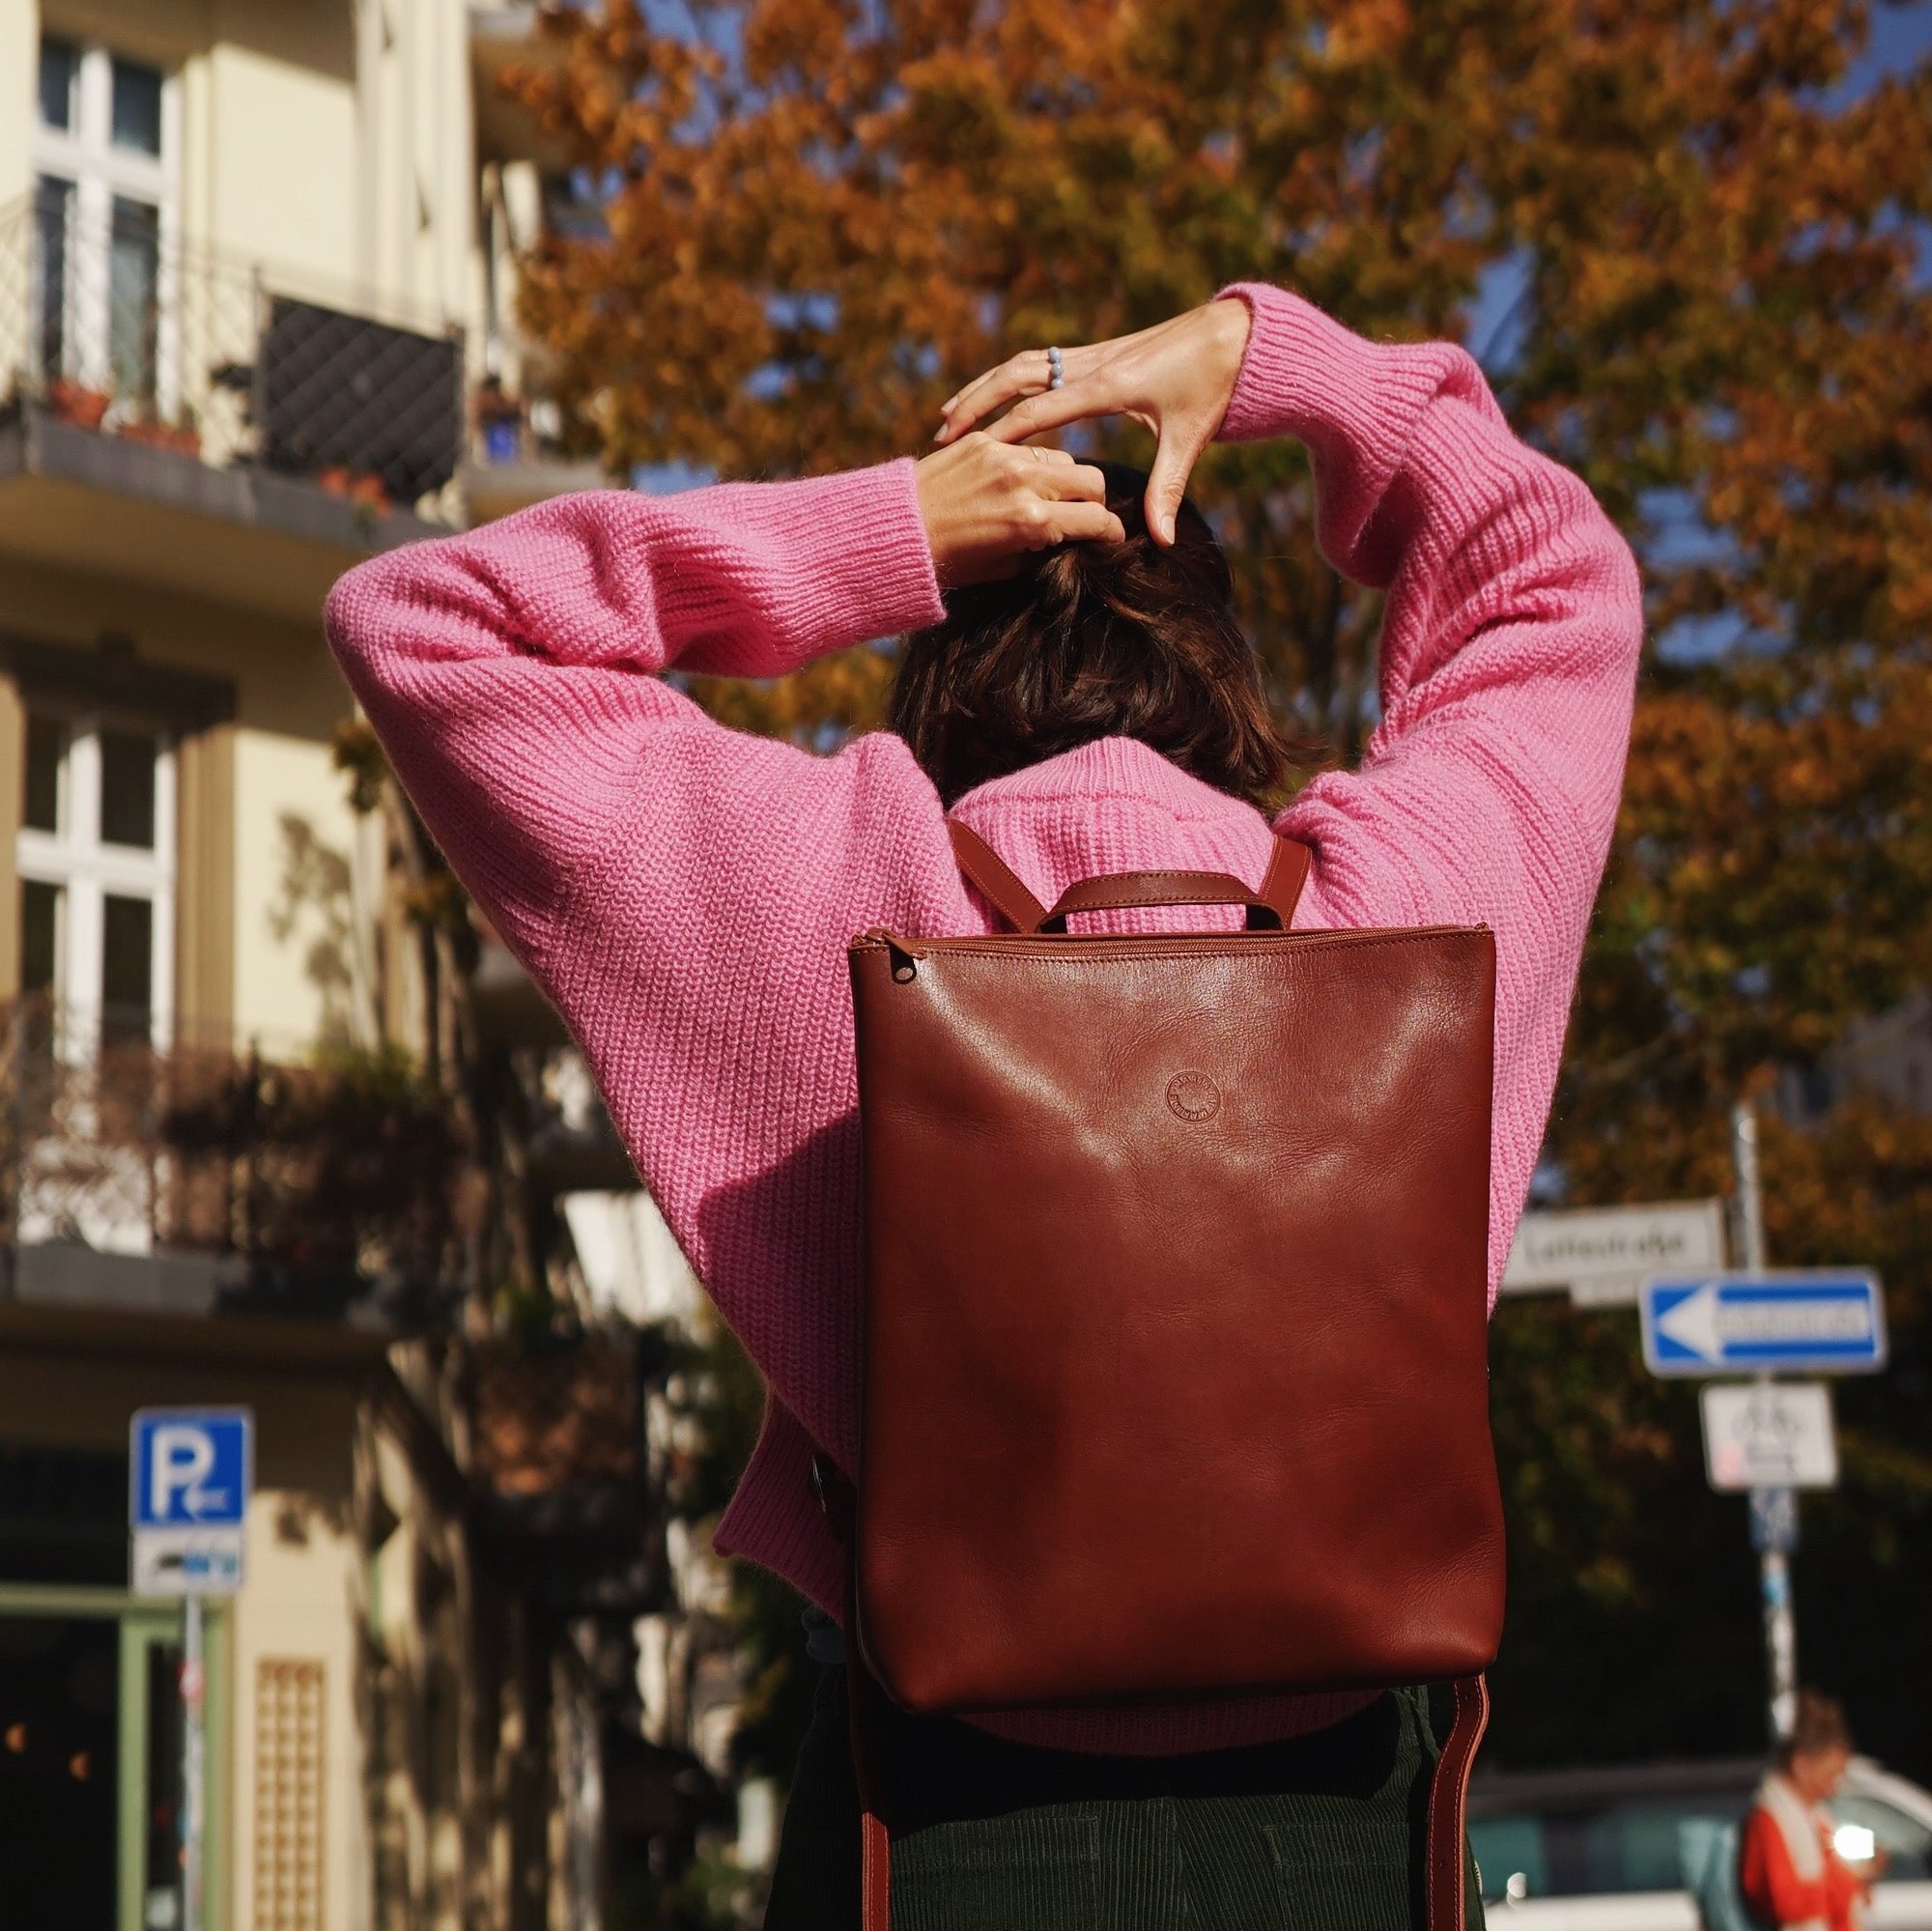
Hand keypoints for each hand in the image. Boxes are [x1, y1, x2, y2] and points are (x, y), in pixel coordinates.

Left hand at [914, 435, 1124, 587]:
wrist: (893, 533)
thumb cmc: (948, 562)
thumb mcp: (1003, 568)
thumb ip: (1042, 548)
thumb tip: (1068, 539)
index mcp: (1032, 521)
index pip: (1096, 519)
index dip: (1110, 533)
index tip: (1110, 538)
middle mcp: (1023, 482)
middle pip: (1091, 480)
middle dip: (1093, 502)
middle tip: (1082, 516)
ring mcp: (1004, 456)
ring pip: (1063, 457)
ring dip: (1065, 479)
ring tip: (1049, 498)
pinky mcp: (983, 441)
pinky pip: (1028, 446)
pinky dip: (1032, 464)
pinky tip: (1019, 481)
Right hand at [932, 298, 1252, 545]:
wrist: (1233, 335)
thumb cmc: (1212, 385)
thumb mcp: (1189, 440)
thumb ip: (1168, 489)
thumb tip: (1159, 540)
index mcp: (1107, 385)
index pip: (1041, 407)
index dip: (1003, 431)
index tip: (970, 453)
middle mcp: (1092, 364)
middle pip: (1016, 377)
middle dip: (977, 403)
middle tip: (943, 432)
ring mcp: (1092, 354)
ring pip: (1021, 364)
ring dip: (984, 387)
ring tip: (953, 413)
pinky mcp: (1097, 352)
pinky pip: (1038, 361)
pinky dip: (1007, 379)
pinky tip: (993, 398)